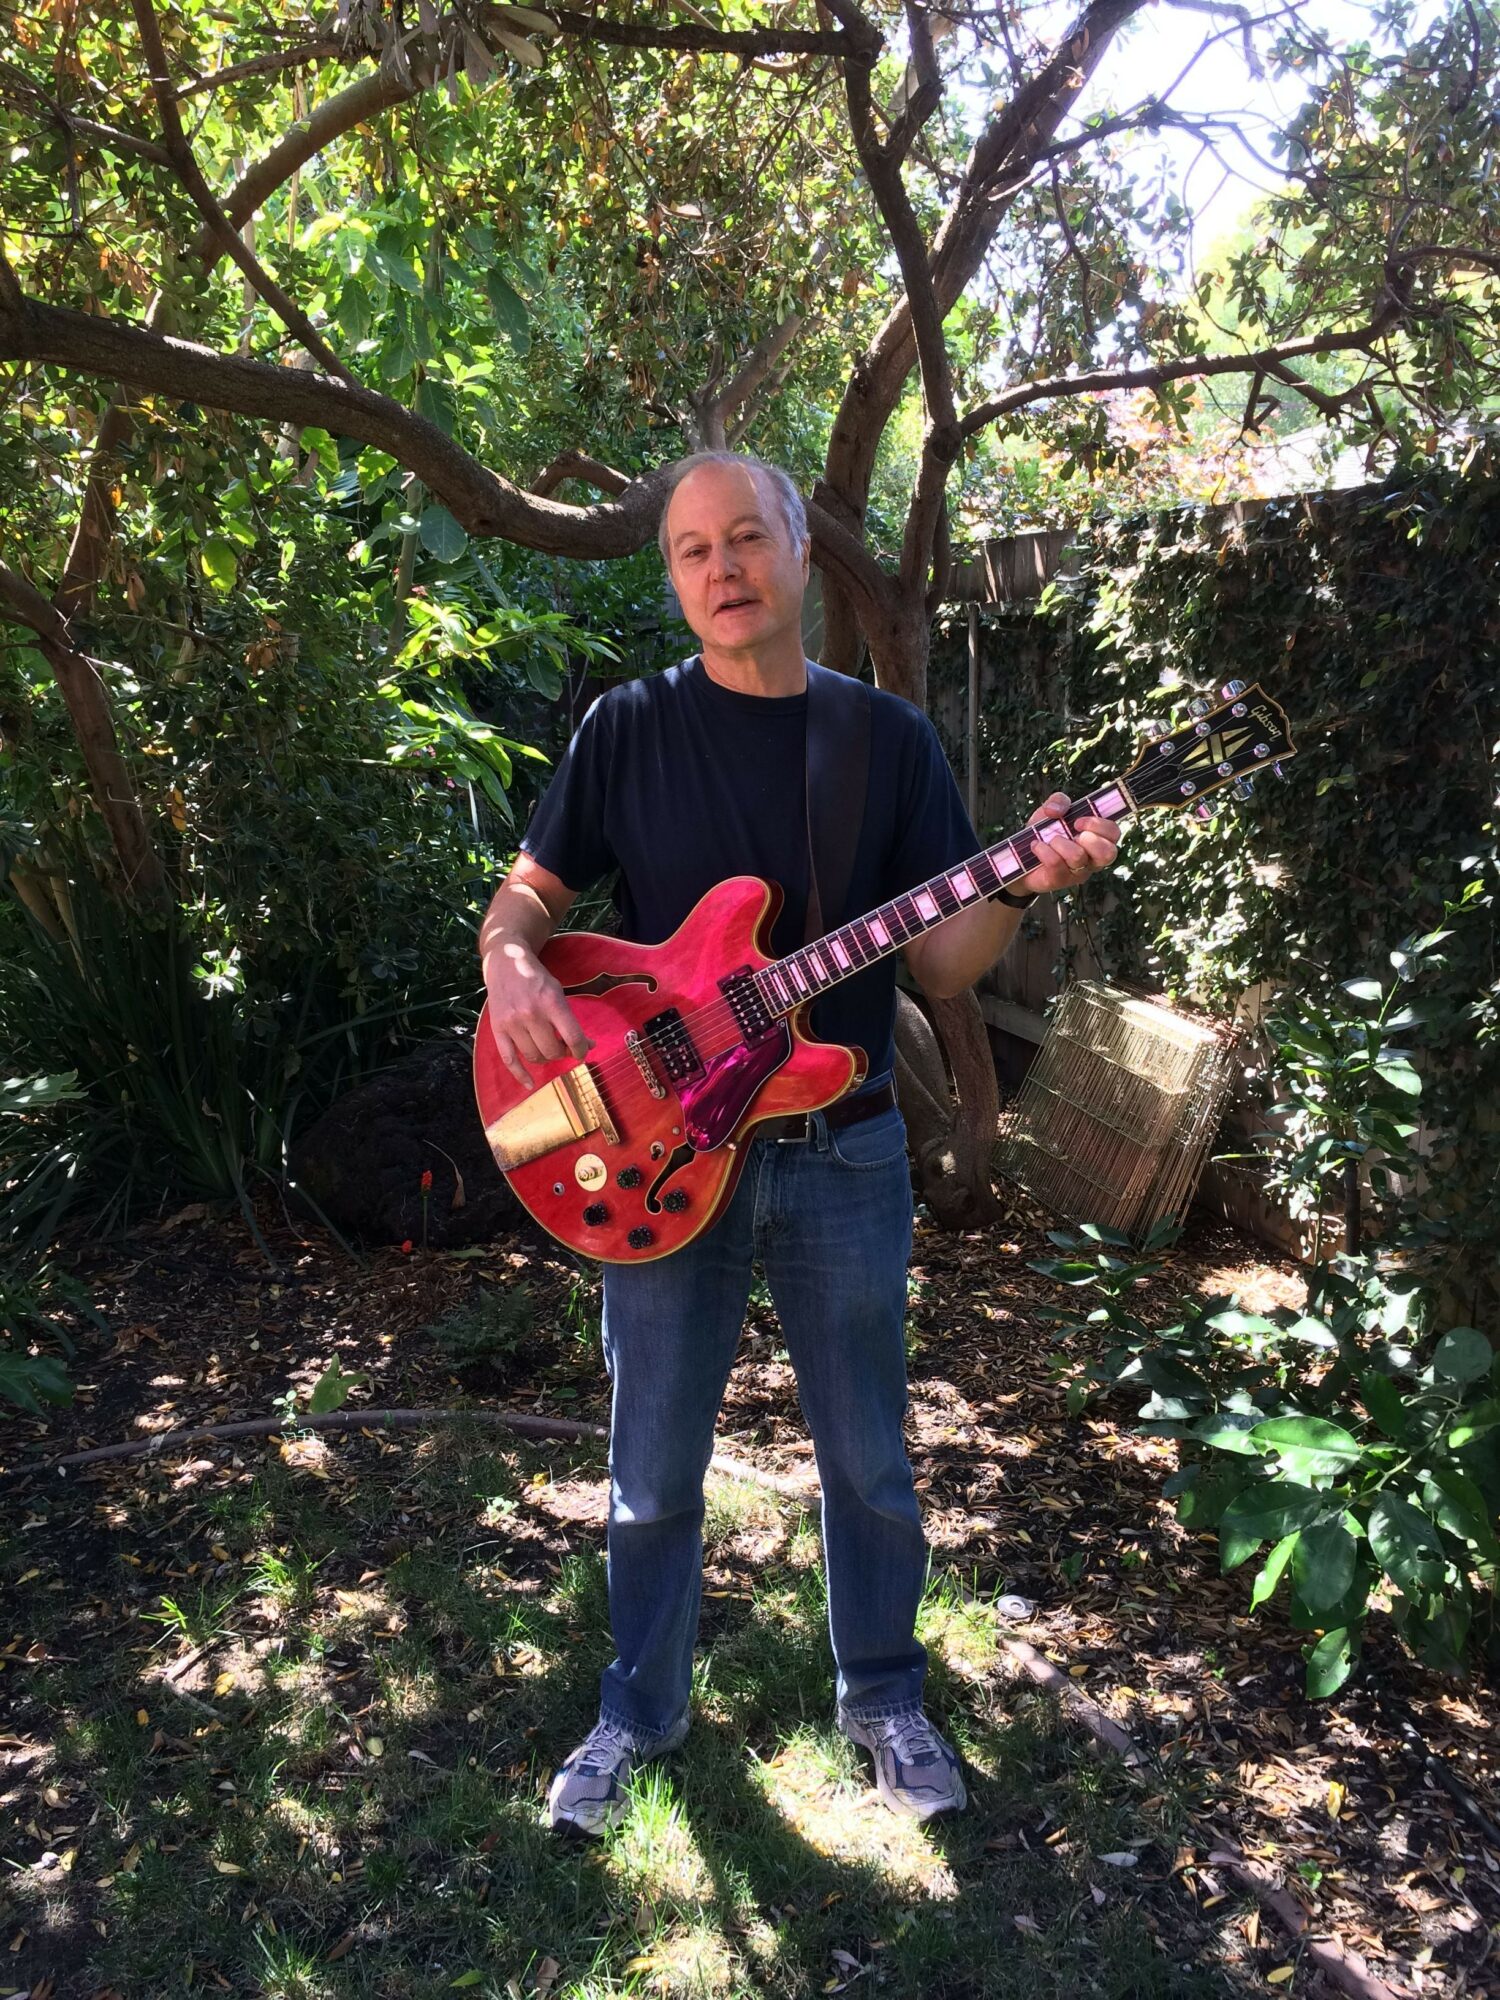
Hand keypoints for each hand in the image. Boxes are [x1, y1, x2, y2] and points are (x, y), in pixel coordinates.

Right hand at [484, 939, 592, 1089]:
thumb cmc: (536, 979)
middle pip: (552, 1051)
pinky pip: (509, 1059)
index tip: (583, 1052)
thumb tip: (588, 1045)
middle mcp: (531, 1013)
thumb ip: (570, 1019)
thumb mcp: (558, 992)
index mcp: (551, 1002)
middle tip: (564, 1047)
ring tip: (549, 1050)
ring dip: (545, 1059)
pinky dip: (520, 1074)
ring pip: (534, 1056)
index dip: (581, 1050)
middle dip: (562, 1053)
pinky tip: (530, 1083)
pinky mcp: (498, 1029)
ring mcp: (512, 1022)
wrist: (505, 964)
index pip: (572, 1037)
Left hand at [1018, 792, 1120, 894]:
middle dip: (1089, 839)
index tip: (1078, 821)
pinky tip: (1036, 846)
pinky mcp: (1060, 880)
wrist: (1021, 856)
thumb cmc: (1045, 833)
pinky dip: (1043, 850)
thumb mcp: (1052, 811)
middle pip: (1108, 853)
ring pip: (1078, 857)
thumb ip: (1058, 801)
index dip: (1099, 825)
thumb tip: (1056, 810)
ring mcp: (1078, 872)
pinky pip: (1055, 864)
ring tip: (1050, 840)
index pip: (1113, 833)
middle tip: (1072, 833)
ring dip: (1060, 843)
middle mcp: (1093, 858)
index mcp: (1097, 838)